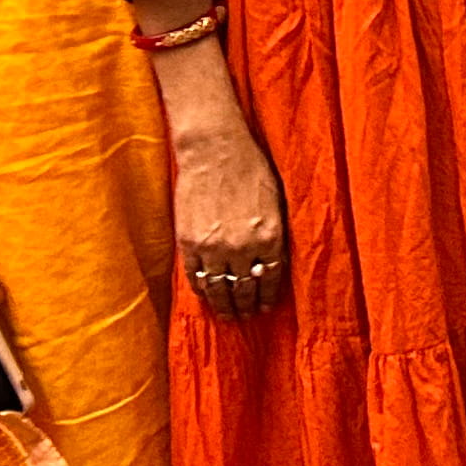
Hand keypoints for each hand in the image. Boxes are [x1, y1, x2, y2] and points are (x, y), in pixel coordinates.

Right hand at [169, 123, 290, 317]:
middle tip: (247, 315)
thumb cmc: (251, 168)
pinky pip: (195, 277)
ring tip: (228, 314)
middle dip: (247, 305)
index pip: (271, 278)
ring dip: (224, 304)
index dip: (268, 295)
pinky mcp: (189, 243)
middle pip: (245, 288)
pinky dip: (202, 289)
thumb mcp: (276, 202)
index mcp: (271, 236)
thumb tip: (271, 261)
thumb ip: (274, 234)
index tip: (265, 306)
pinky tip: (207, 294)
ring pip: (219, 288)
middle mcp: (243, 247)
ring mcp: (213, 247)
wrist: (215, 150)